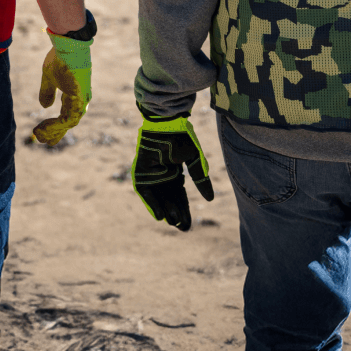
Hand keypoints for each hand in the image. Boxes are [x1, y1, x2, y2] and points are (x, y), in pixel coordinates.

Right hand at [32, 11, 94, 145]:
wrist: (67, 46)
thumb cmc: (59, 58)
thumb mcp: (49, 77)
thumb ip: (47, 92)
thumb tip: (44, 106)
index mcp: (74, 93)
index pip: (67, 114)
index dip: (56, 125)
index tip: (44, 133)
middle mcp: (80, 99)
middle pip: (69, 122)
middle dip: (56, 133)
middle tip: (44, 142)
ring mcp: (80, 99)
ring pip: (68, 123)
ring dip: (53, 131)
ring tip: (40, 136)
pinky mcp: (78, 99)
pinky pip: (67, 119)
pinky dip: (56, 126)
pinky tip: (44, 129)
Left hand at [131, 112, 213, 230]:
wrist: (166, 123)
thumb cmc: (181, 137)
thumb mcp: (194, 159)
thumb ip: (200, 178)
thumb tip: (210, 199)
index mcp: (175, 171)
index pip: (180, 195)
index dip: (185, 209)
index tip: (188, 224)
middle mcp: (163, 174)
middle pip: (170, 199)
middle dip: (177, 213)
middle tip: (183, 228)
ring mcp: (152, 173)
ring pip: (159, 197)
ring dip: (166, 210)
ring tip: (174, 223)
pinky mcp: (141, 172)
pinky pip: (146, 192)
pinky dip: (152, 204)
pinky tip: (160, 216)